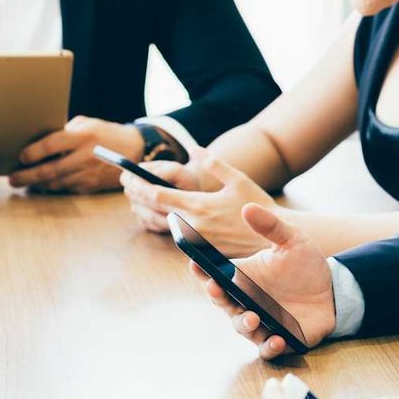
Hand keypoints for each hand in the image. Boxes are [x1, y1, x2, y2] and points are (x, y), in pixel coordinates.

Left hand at [9, 116, 145, 192]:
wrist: (135, 150)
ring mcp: (89, 174)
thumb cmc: (105, 133)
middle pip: (50, 170)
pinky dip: (52, 189)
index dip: (33, 152)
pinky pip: (66, 190)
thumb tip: (39, 140)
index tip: (20, 156)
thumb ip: (66, 132)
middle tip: (13, 179)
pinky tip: (41, 187)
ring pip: (56, 183)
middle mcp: (86, 156)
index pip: (52, 144)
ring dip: (37, 185)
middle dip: (27, 176)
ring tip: (23, 183)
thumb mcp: (87, 124)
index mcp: (83, 136)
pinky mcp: (91, 187)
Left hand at [131, 151, 274, 255]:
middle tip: (126, 183)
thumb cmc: (257, 207)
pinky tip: (156, 212)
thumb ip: (214, 164)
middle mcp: (192, 225)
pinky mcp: (198, 250)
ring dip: (146, 209)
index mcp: (199, 205)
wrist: (272, 240)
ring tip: (135, 195)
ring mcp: (194, 240)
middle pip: (154, 209)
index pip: (158, 195)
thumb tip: (194, 148)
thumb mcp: (238, 180)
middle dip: (137, 195)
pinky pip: (173, 233)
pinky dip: (161, 221)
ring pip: (161, 222)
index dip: (139, 186)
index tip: (127, 177)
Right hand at [193, 204, 335, 358]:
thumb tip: (247, 207)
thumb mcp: (292, 240)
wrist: (334, 291)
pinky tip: (276, 339)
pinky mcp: (279, 338)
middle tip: (215, 288)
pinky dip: (269, 347)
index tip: (194, 263)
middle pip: (222, 302)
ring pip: (242, 327)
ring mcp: (260, 322)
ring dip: (243, 323)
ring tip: (252, 317)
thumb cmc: (306, 266)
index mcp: (242, 278)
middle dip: (217, 297)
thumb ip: (270, 226)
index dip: (200, 271)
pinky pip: (267, 347)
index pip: (214, 275)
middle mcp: (245, 302)